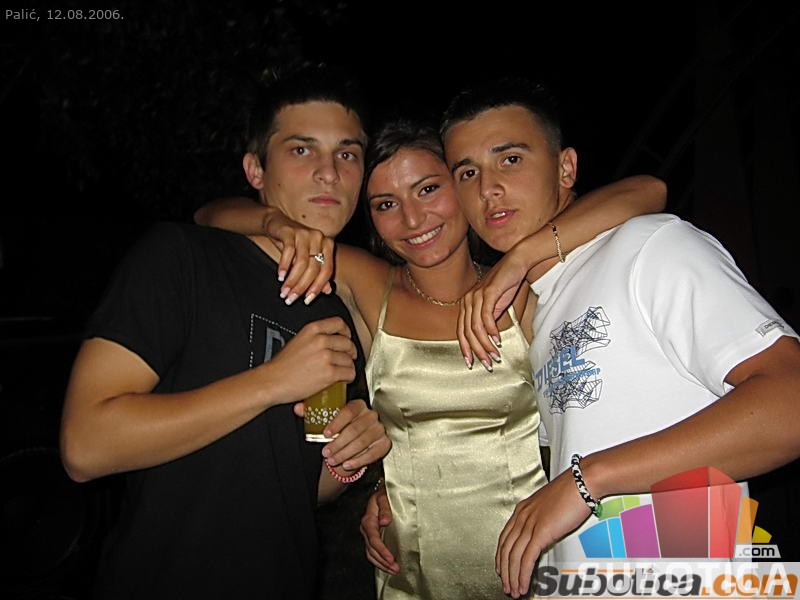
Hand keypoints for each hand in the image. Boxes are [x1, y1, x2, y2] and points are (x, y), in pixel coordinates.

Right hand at [263, 209, 334, 304]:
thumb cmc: (295, 245)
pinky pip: (288, 252)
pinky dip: (284, 266)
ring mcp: (305, 233)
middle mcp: (319, 238)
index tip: (307, 301)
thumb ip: (318, 274)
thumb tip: (327, 291)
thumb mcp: (306, 260)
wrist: (277, 224)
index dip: (318, 287)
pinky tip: (280, 276)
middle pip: (314, 268)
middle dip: (301, 287)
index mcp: (328, 245)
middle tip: (290, 298)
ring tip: (283, 291)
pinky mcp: (290, 231)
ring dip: (292, 280)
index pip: (327, 270)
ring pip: (301, 263)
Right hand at [266, 317, 355, 403]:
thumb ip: (315, 337)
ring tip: (340, 371)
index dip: (346, 332)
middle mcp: (320, 340)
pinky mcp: (329, 373)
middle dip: (349, 352)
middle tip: (345, 358)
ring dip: (347, 366)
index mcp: (312, 329)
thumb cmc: (282, 365)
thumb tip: (332, 340)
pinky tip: (341, 379)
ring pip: (349, 359)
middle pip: (347, 343)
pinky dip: (348, 377)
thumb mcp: (298, 340)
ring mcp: (325, 356)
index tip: (346, 338)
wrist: (272, 381)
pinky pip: (349, 372)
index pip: (339, 323)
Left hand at [321, 399, 391, 470]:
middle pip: (354, 429)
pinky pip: (372, 454)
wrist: (357, 440)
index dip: (336, 423)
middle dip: (338, 443)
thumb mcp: (338, 423)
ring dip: (345, 453)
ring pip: (362, 442)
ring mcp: (380, 429)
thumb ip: (330, 424)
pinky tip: (347, 464)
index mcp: (359, 405)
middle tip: (326, 452)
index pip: (349, 412)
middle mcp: (371, 415)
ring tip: (332, 460)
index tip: (326, 434)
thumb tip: (314, 429)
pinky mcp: (385, 443)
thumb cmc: (345, 429)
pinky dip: (358, 461)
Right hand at [359, 484, 398, 573]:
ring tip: (394, 570)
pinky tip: (388, 566)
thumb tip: (384, 521)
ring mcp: (367, 534)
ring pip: (371, 554)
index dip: (382, 550)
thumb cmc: (384, 494)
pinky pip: (372, 552)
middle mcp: (366, 529)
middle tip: (395, 568)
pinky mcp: (371, 538)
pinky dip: (380, 561)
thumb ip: (385, 508)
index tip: (391, 558)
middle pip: (372, 549)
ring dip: (381, 564)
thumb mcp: (385, 497)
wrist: (381, 493)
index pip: (373, 539)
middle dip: (383, 561)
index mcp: (368, 519)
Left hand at [458, 251, 528, 370]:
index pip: (461, 331)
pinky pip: (486, 316)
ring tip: (495, 355)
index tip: (471, 362)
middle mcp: (468, 300)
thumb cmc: (507, 284)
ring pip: (476, 327)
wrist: (517, 262)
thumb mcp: (495, 306)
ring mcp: (477, 295)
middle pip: (467, 332)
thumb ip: (489, 320)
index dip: (465, 348)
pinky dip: (492, 330)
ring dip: (486, 344)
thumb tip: (488, 339)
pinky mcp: (488, 292)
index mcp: (467, 304)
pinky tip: (498, 339)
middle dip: (476, 351)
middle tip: (487, 363)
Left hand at [496, 468, 591, 597]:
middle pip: (505, 549)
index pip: (505, 537)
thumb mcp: (551, 504)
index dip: (502, 556)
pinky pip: (526, 559)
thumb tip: (545, 531)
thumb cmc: (573, 490)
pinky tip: (523, 585)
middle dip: (504, 571)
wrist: (583, 481)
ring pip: (513, 557)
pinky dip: (523, 575)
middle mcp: (522, 516)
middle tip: (506, 585)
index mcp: (523, 509)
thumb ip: (544, 517)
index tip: (502, 568)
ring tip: (514, 591)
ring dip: (512, 577)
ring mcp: (530, 523)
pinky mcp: (541, 532)